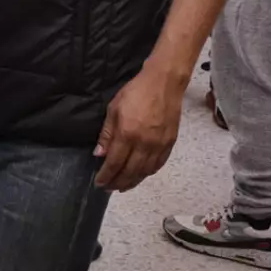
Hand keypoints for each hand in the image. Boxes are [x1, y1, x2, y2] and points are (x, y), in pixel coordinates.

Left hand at [94, 65, 184, 190]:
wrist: (164, 83)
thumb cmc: (135, 92)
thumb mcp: (114, 109)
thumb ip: (107, 134)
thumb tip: (99, 154)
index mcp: (127, 134)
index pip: (115, 163)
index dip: (106, 176)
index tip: (99, 183)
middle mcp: (144, 144)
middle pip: (130, 172)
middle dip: (118, 182)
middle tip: (109, 187)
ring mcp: (159, 145)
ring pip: (145, 172)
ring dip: (133, 182)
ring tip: (123, 186)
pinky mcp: (170, 143)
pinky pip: (158, 164)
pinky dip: (147, 173)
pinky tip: (141, 175)